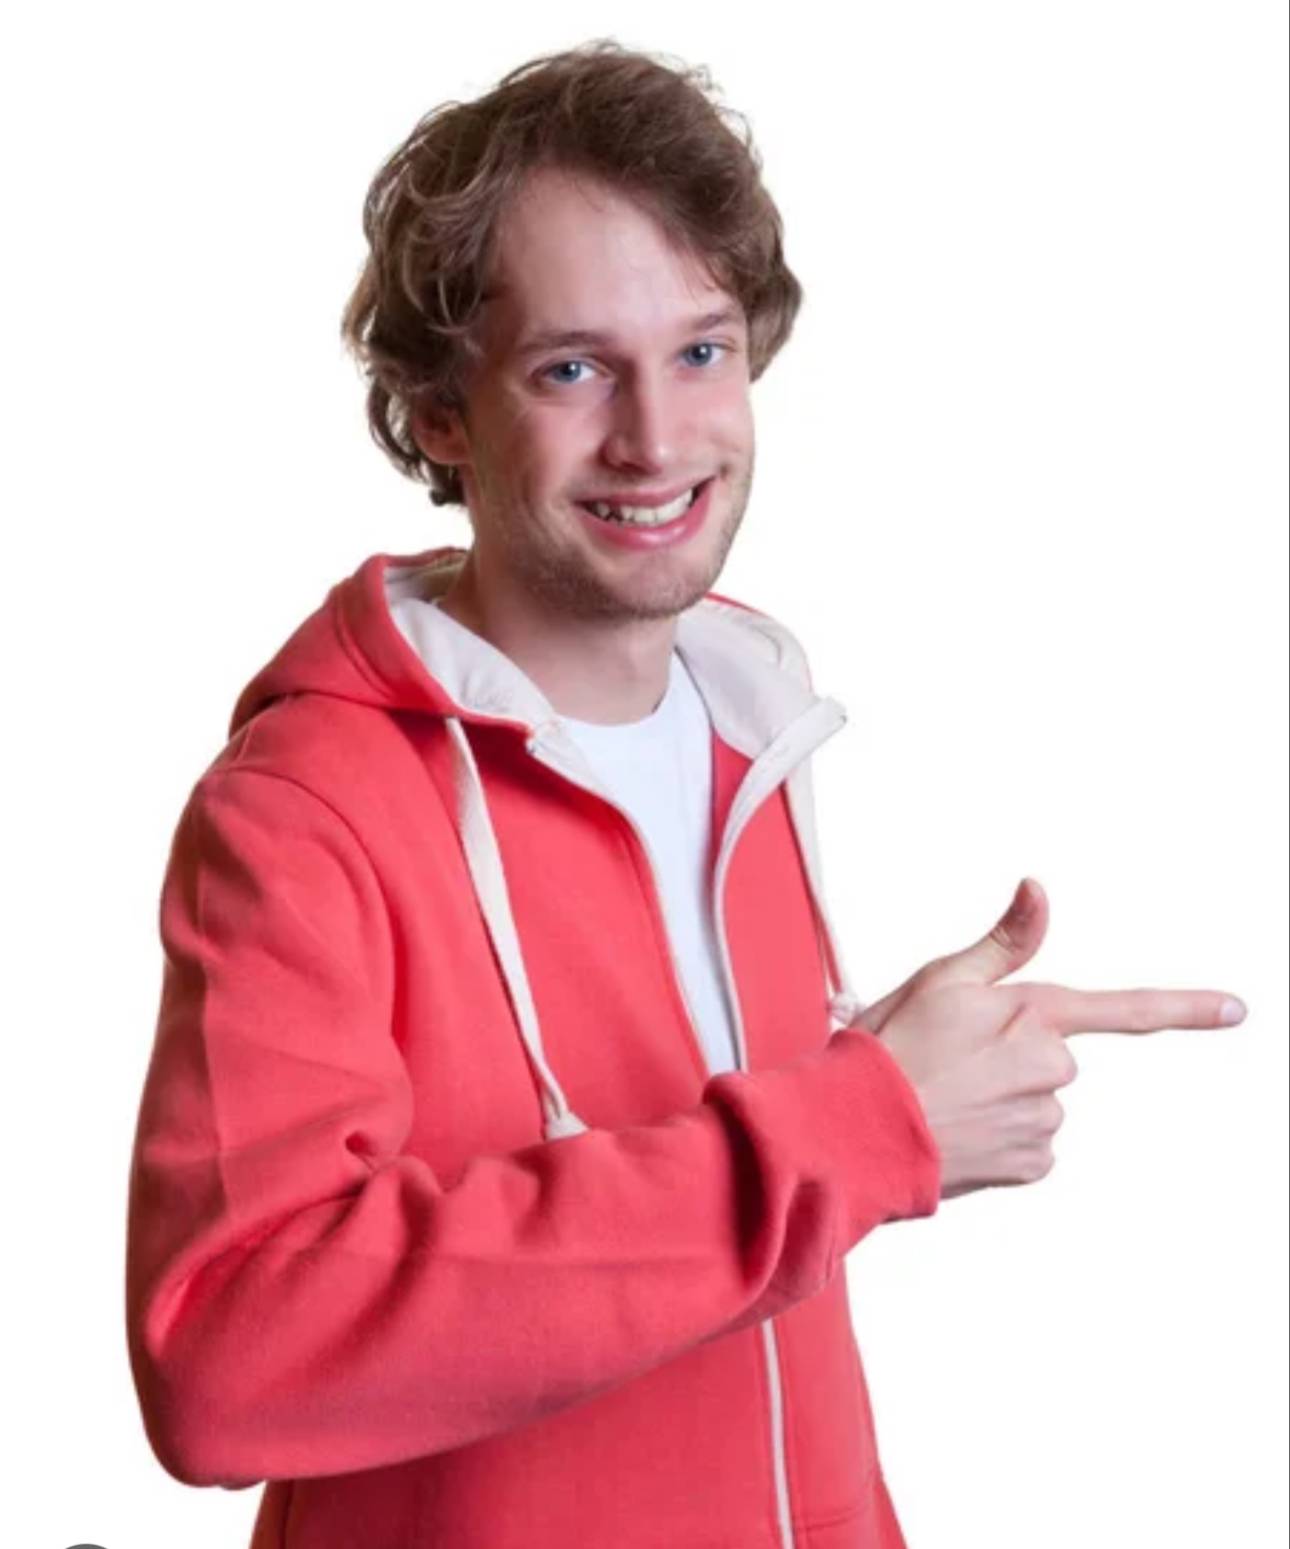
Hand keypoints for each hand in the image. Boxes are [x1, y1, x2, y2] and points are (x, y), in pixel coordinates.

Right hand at [856, 878, 1247, 1198]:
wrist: (860, 1131)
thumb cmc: (891, 1050)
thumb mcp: (940, 979)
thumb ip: (1004, 940)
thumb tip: (1039, 890)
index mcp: (1033, 1016)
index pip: (1125, 1010)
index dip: (1186, 1007)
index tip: (1235, 1008)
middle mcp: (1051, 1071)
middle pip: (1052, 1055)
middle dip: (1012, 1055)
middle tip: (951, 1057)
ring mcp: (1044, 1122)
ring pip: (1037, 1098)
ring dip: (1000, 1096)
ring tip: (945, 1094)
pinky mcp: (1032, 1164)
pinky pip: (1028, 1141)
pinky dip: (997, 1134)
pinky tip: (958, 1126)